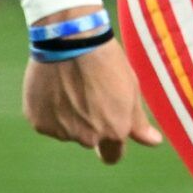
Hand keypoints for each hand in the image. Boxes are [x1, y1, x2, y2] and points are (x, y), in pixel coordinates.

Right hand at [22, 33, 161, 163]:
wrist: (69, 37)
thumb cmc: (104, 58)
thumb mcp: (130, 87)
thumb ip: (138, 122)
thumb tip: (153, 142)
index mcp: (114, 131)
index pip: (112, 155)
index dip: (111, 142)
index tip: (106, 125)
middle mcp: (87, 137)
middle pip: (88, 138)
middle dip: (87, 122)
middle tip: (85, 90)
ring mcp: (61, 131)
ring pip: (65, 129)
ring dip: (67, 114)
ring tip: (68, 82)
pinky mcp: (39, 121)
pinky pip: (45, 120)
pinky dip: (47, 108)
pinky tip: (52, 84)